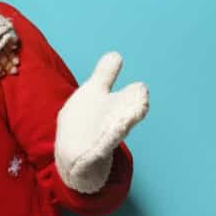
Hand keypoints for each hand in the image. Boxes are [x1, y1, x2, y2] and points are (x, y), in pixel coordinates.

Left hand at [55, 52, 148, 193]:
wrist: (74, 161)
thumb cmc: (87, 124)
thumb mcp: (93, 94)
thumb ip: (104, 75)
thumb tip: (115, 54)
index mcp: (114, 110)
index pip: (127, 99)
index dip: (134, 96)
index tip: (141, 90)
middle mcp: (113, 127)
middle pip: (125, 118)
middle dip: (132, 112)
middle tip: (140, 105)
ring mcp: (100, 144)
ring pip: (111, 138)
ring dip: (116, 131)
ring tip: (122, 125)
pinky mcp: (87, 159)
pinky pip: (93, 156)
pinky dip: (97, 151)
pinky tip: (99, 148)